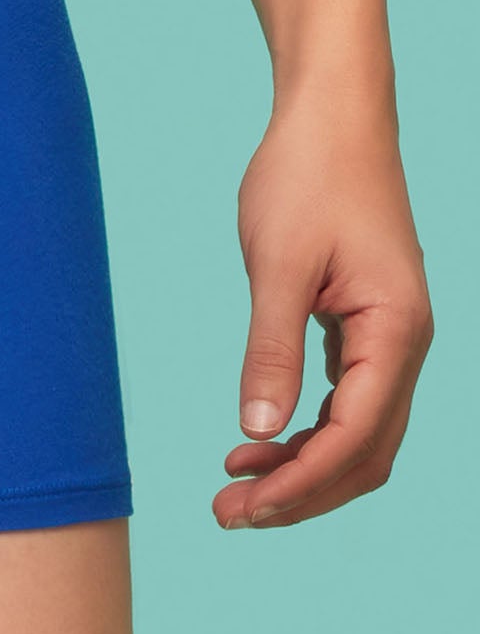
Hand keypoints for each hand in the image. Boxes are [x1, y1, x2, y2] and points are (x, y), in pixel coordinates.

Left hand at [215, 94, 430, 529]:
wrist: (332, 118)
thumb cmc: (307, 177)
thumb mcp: (277, 265)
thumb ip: (270, 349)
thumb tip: (259, 428)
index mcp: (396, 332)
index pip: (356, 439)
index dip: (301, 484)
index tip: (243, 508)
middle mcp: (405, 343)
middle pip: (365, 453)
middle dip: (302, 493)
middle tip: (228, 515)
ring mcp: (390, 336)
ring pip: (359, 433)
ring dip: (303, 468)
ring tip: (235, 486)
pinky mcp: (366, 325)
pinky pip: (347, 400)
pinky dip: (307, 430)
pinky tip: (258, 439)